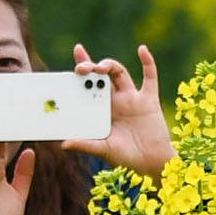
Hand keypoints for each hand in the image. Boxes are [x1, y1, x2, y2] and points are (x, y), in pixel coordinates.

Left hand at [82, 44, 178, 178]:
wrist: (152, 165)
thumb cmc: (126, 159)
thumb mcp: (103, 150)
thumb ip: (85, 144)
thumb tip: (63, 144)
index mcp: (101, 109)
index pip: (87, 85)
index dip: (80, 71)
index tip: (71, 62)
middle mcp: (115, 100)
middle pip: (100, 75)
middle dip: (91, 67)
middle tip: (81, 68)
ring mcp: (132, 98)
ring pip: (119, 73)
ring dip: (110, 65)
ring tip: (101, 67)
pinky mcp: (149, 100)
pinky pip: (150, 78)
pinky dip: (148, 62)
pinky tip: (142, 49)